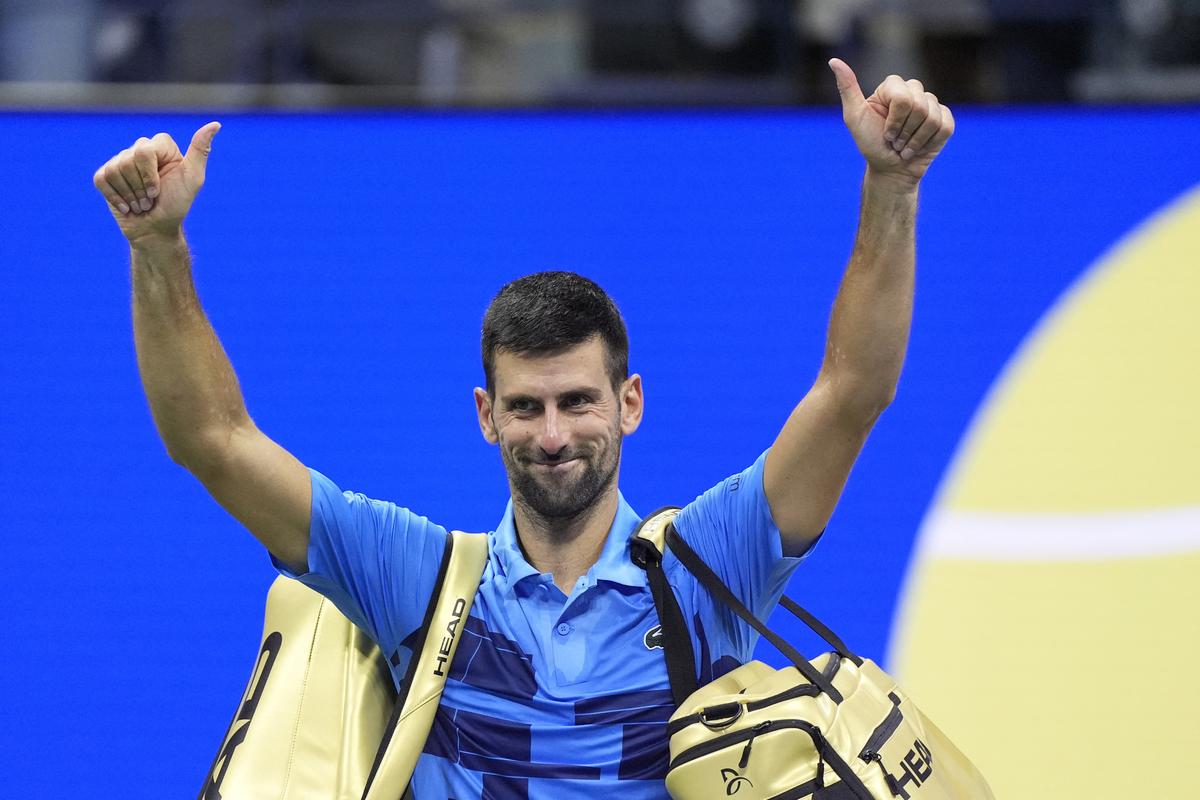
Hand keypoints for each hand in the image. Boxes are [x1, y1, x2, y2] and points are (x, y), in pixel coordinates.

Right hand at [93, 122, 219, 243]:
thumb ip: (200, 150)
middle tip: (151, 199)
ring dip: (130, 196)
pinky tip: (127, 207)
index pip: (144, 150)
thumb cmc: (176, 204)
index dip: (149, 175)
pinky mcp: (105, 176)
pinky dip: (115, 198)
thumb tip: (216, 124)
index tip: (160, 190)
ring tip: (142, 204)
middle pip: (128, 160)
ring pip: (114, 171)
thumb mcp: (193, 179)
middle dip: (140, 187)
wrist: (157, 230)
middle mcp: (140, 150)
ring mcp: (120, 162)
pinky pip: (101, 179)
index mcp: (161, 146)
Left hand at [829, 59, 952, 186]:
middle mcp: (912, 91)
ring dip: (915, 141)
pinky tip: (919, 147)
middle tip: (894, 141)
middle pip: (919, 106)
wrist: (890, 169)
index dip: (895, 120)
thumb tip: (833, 61)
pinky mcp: (945, 119)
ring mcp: (931, 104)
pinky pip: (945, 126)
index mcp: (892, 87)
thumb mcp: (854, 117)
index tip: (884, 133)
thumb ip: (847, 88)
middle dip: (904, 132)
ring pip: (933, 118)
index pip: (903, 98)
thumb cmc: (871, 144)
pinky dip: (929, 143)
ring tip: (904, 146)